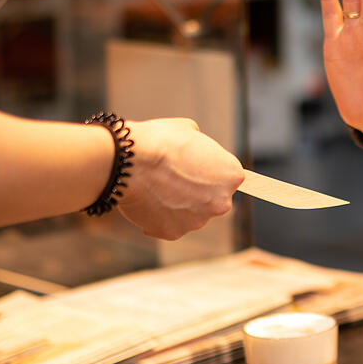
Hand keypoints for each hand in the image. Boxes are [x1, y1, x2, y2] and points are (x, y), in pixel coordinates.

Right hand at [119, 118, 243, 239]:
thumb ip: (200, 148)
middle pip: (211, 199)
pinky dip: (159, 215)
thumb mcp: (189, 130)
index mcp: (232, 176)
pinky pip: (168, 224)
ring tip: (155, 186)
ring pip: (189, 214)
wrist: (130, 161)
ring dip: (177, 204)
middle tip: (172, 177)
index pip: (226, 176)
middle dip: (195, 191)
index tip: (191, 164)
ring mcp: (197, 221)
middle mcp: (221, 203)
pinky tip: (146, 199)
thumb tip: (194, 154)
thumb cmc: (160, 141)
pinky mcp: (173, 233)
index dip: (207, 168)